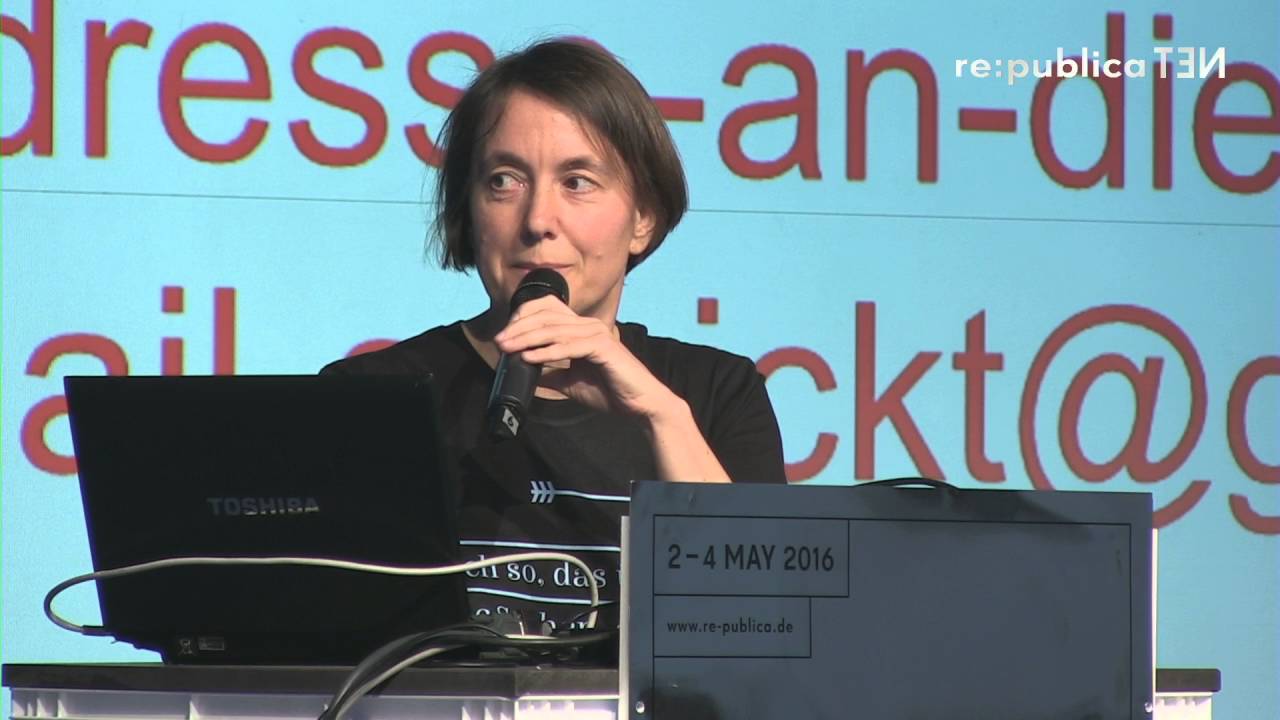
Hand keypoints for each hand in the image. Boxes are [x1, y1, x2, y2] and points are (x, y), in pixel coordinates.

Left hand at [493, 295, 679, 418]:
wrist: (639, 405)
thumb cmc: (611, 392)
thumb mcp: (571, 383)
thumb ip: (552, 375)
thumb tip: (528, 376)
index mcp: (582, 330)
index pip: (547, 314)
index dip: (523, 321)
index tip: (504, 337)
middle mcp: (589, 326)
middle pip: (546, 319)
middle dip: (518, 329)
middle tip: (499, 342)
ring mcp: (597, 334)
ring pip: (554, 330)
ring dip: (527, 339)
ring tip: (507, 348)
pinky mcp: (603, 347)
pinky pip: (569, 346)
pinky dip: (547, 352)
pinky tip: (530, 357)